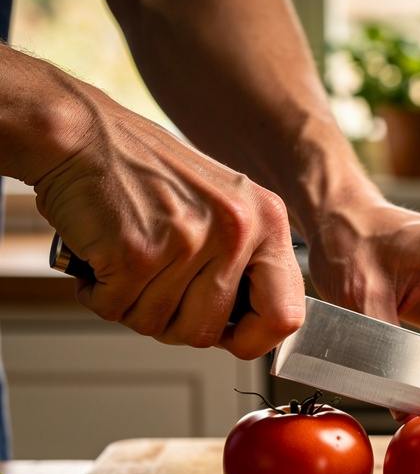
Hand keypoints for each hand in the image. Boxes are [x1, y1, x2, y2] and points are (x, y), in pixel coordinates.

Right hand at [29, 80, 305, 359]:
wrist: (81, 133)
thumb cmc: (146, 171)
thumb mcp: (224, 207)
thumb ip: (245, 263)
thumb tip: (251, 330)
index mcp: (268, 222)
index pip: (285, 316)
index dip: (254, 340)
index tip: (231, 338)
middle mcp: (236, 231)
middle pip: (206, 332)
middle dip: (171, 322)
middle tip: (152, 288)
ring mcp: (187, 243)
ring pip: (158, 325)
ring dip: (131, 306)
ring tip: (126, 263)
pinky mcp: (137, 253)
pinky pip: (116, 310)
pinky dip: (99, 294)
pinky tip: (102, 259)